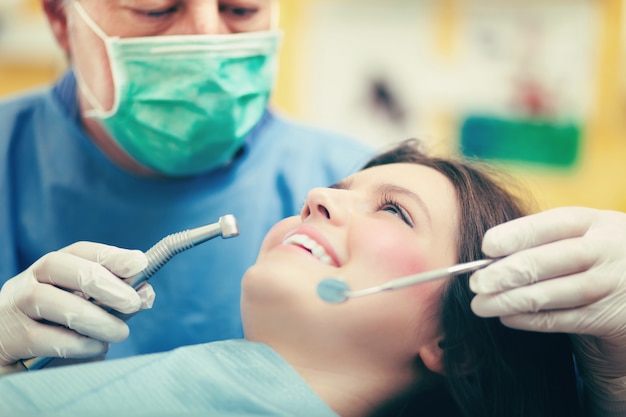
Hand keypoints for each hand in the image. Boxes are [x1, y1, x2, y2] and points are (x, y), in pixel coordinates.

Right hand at [0, 242, 154, 367]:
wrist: (12, 361)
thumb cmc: (56, 334)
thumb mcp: (88, 314)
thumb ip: (116, 304)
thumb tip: (146, 293)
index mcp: (51, 271)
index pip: (79, 251)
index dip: (110, 255)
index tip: (140, 263)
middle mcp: (27, 282)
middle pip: (57, 266)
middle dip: (101, 282)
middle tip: (132, 303)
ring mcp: (12, 309)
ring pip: (45, 300)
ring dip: (91, 316)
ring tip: (120, 333)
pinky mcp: (7, 340)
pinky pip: (39, 337)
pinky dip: (74, 343)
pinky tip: (96, 348)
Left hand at [469, 207, 625, 413]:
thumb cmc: (590, 257)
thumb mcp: (581, 236)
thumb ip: (544, 240)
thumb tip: (486, 255)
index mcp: (596, 221)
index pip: (554, 223)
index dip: (518, 234)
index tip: (485, 247)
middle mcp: (608, 250)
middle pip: (551, 260)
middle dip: (506, 273)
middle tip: (475, 283)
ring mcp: (611, 284)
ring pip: (554, 293)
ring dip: (511, 300)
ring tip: (480, 305)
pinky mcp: (610, 317)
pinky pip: (564, 320)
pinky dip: (531, 320)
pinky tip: (506, 317)